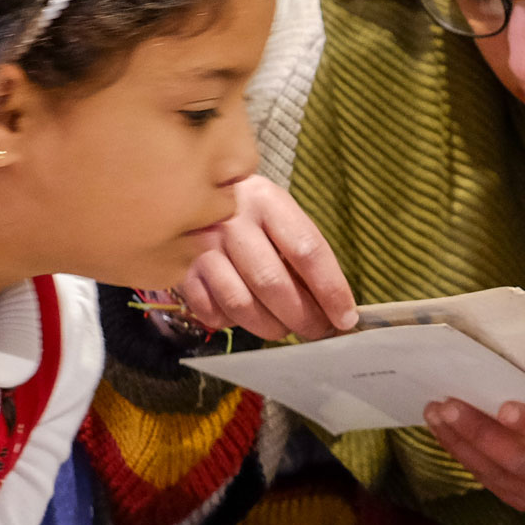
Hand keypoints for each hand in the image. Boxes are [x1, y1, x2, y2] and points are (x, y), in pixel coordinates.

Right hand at [182, 177, 358, 341]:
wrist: (185, 193)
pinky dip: (231, 322)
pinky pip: (211, 311)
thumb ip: (302, 256)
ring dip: (270, 327)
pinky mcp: (179, 270)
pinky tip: (242, 315)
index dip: (331, 291)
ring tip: (283, 328)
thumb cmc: (249, 213)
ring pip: (241, 304)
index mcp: (267, 201)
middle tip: (317, 331)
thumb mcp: (279, 218)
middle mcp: (232, 220)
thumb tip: (333, 308)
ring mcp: (200, 246)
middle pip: (274, 283)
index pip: (308, 252)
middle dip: (303, 318)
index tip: (345, 318)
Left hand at [425, 400, 524, 513]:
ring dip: (461, 442)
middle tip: (450, 405)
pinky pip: (487, 480)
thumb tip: (504, 363)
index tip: (504, 405)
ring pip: (497, 474)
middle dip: (482, 433)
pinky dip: (462, 453)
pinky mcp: (523, 503)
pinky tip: (445, 430)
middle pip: (522, 463)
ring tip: (436, 412)